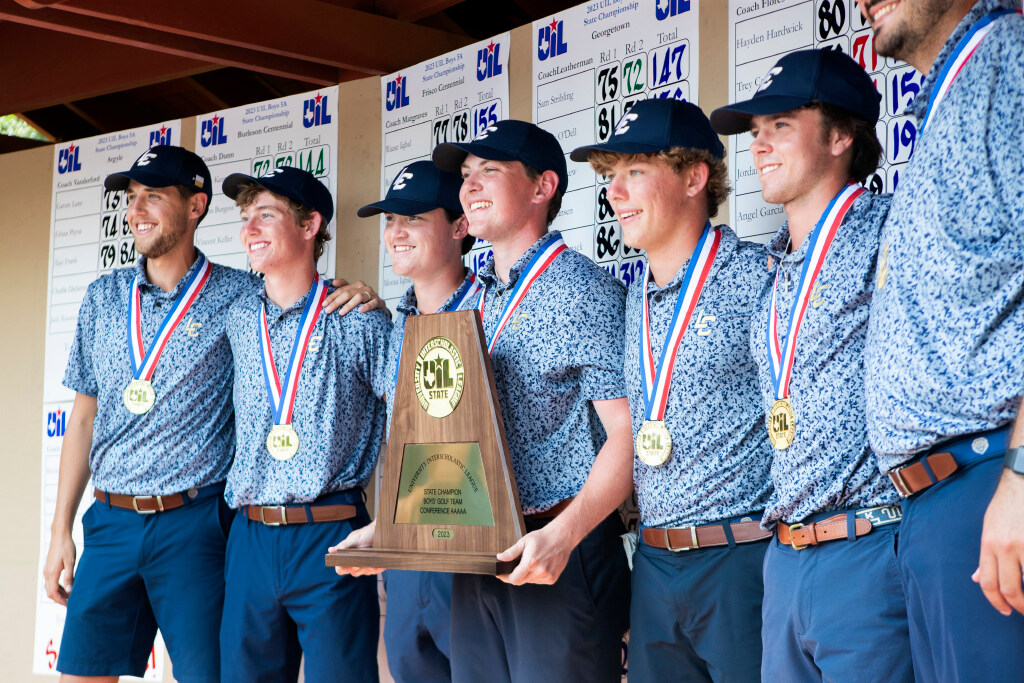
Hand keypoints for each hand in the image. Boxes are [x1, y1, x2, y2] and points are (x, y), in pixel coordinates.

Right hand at [43, 531, 76, 605]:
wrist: (60, 536)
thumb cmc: (67, 547)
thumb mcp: (70, 562)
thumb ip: (69, 577)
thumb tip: (69, 591)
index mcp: (52, 573)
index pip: (53, 593)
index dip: (60, 600)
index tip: (68, 605)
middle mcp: (47, 573)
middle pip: (50, 592)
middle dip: (59, 599)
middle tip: (70, 603)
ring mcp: (47, 571)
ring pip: (50, 587)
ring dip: (59, 593)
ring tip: (70, 596)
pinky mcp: (49, 568)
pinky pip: (51, 582)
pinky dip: (57, 587)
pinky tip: (66, 587)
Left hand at [324, 279, 386, 315]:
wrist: (381, 307)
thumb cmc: (365, 300)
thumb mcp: (354, 294)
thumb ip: (344, 288)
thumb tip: (333, 282)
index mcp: (357, 285)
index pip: (342, 290)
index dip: (332, 297)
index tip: (324, 304)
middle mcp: (364, 288)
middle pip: (348, 293)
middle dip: (336, 302)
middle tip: (328, 310)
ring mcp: (372, 294)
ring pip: (359, 297)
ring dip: (349, 305)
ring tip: (341, 312)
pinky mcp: (379, 302)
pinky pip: (373, 303)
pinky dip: (367, 306)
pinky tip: (360, 311)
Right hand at [328, 520, 384, 575]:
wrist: (381, 530)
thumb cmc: (366, 533)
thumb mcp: (355, 538)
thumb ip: (343, 546)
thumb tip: (330, 550)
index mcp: (346, 555)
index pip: (340, 568)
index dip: (345, 569)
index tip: (353, 565)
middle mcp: (354, 560)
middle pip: (353, 572)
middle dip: (359, 570)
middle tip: (365, 565)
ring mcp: (363, 562)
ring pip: (363, 572)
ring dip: (368, 570)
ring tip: (373, 565)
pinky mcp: (373, 563)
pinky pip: (373, 571)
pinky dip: (376, 569)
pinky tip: (379, 565)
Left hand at [497, 523, 574, 585]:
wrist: (561, 538)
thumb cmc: (543, 538)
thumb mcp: (524, 541)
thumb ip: (511, 552)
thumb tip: (500, 558)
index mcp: (531, 562)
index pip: (514, 579)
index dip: (506, 578)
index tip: (501, 575)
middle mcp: (539, 571)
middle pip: (521, 581)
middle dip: (516, 575)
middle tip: (516, 566)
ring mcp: (547, 576)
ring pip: (530, 581)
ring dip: (527, 575)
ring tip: (531, 562)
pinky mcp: (552, 578)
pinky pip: (539, 581)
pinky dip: (536, 575)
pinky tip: (539, 566)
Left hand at [973, 468, 1023, 614]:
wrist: (1022, 483)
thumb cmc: (1007, 506)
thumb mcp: (989, 528)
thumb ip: (986, 555)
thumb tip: (976, 579)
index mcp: (989, 544)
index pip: (987, 582)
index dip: (996, 602)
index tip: (1005, 611)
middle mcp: (1006, 546)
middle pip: (1010, 588)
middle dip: (1019, 606)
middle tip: (1023, 611)